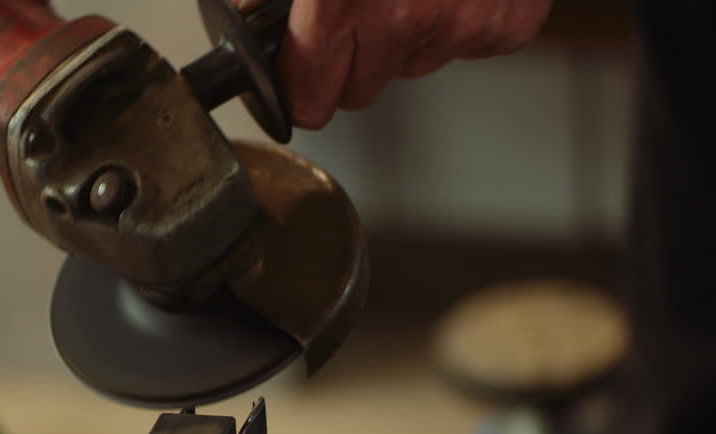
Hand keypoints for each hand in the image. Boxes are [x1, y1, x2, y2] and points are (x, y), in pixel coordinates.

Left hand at [235, 0, 553, 128]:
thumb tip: (249, 10)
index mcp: (343, 0)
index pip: (310, 98)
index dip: (300, 88)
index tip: (299, 79)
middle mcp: (405, 16)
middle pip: (360, 91)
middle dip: (353, 59)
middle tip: (361, 8)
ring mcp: (463, 22)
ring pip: (415, 66)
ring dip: (408, 34)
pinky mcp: (508, 21)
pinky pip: (469, 47)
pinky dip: (460, 19)